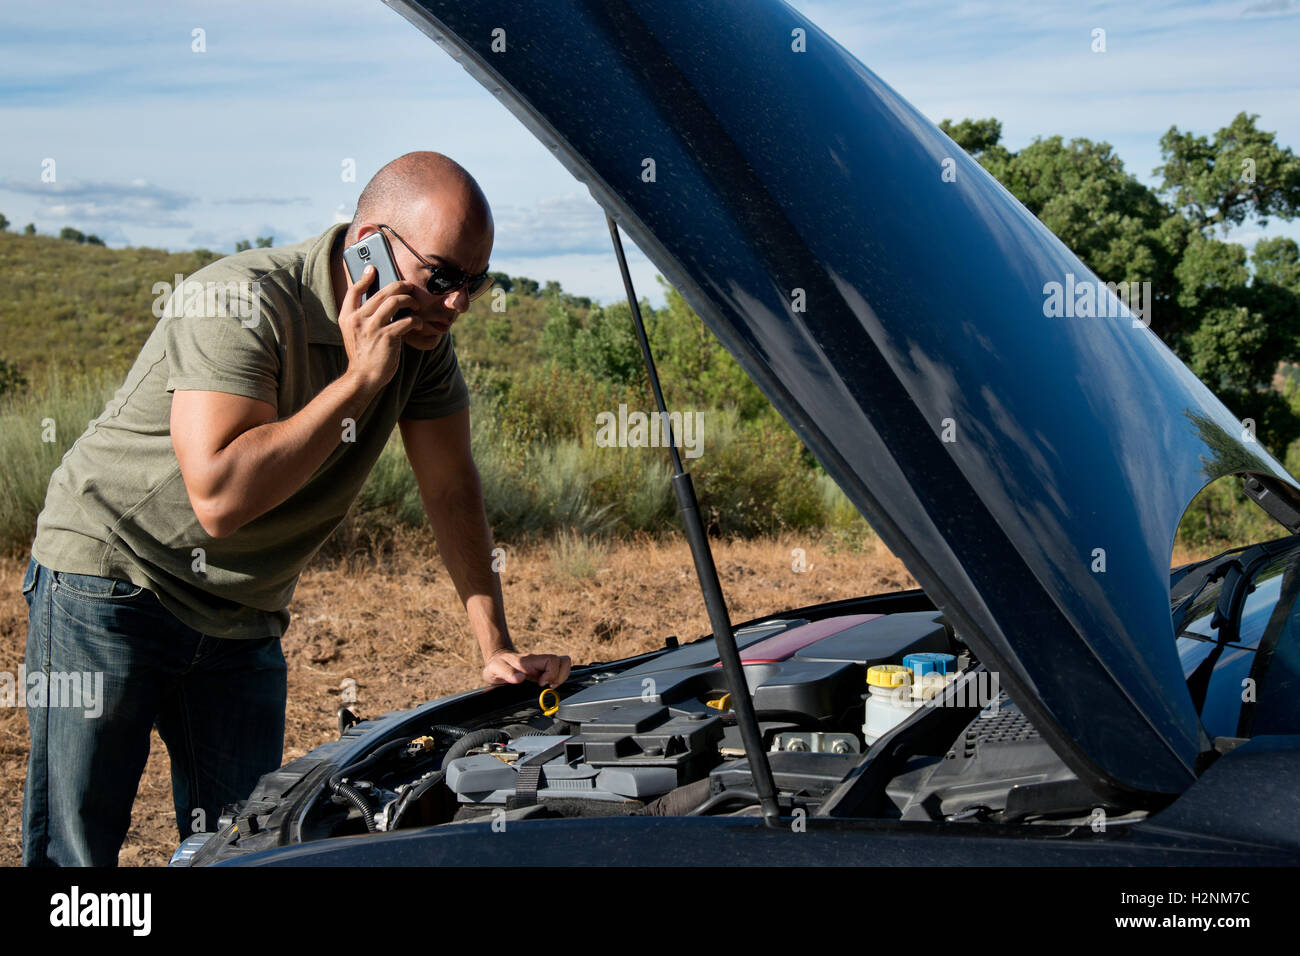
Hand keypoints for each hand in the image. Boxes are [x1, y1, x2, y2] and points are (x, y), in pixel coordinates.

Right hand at [338, 266, 425, 391]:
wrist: (363, 377)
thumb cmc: (363, 354)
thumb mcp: (354, 333)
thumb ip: (362, 317)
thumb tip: (381, 300)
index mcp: (347, 317)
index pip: (354, 290)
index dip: (364, 278)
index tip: (373, 269)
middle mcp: (358, 319)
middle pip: (381, 292)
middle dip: (399, 286)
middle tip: (409, 287)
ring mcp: (372, 327)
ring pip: (395, 302)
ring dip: (410, 301)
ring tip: (416, 306)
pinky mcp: (387, 337)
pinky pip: (406, 321)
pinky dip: (416, 320)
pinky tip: (419, 323)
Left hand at [482, 649, 570, 687]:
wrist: (496, 663)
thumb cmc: (497, 665)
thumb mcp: (496, 669)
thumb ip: (507, 672)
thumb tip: (519, 678)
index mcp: (530, 660)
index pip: (552, 660)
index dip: (551, 673)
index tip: (541, 683)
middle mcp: (539, 662)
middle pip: (563, 661)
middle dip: (560, 676)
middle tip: (549, 686)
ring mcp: (542, 666)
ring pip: (564, 665)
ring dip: (561, 677)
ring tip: (550, 687)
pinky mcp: (543, 672)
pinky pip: (558, 671)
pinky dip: (558, 680)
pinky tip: (547, 687)